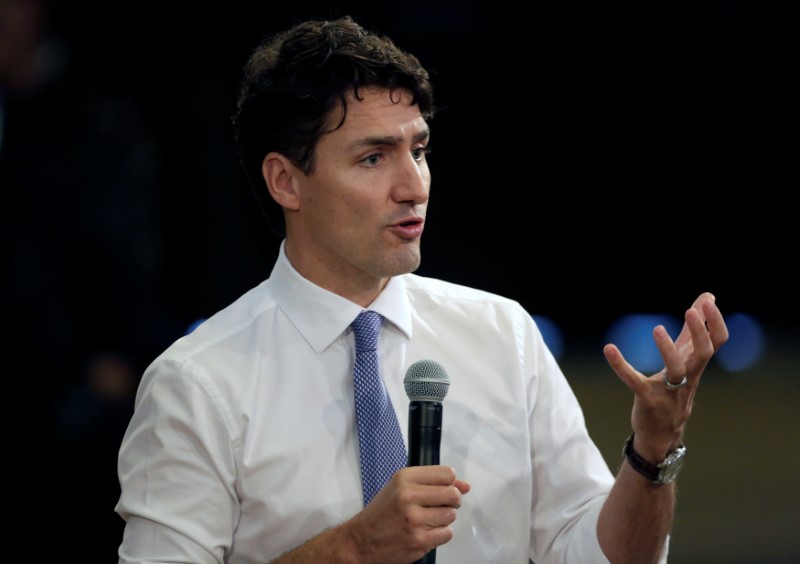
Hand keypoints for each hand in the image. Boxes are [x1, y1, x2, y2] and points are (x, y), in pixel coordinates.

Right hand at [342, 465, 470, 562]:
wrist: (360, 541)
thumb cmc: (381, 513)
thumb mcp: (401, 488)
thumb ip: (433, 483)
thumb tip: (465, 486)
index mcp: (404, 478)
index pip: (447, 474)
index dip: (450, 483)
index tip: (442, 490)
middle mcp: (409, 496)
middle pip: (453, 494)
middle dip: (451, 502)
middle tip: (438, 507)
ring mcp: (414, 520)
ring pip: (451, 515)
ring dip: (443, 520)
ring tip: (426, 521)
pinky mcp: (419, 541)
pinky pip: (447, 534)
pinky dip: (439, 535)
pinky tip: (424, 533)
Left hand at [602, 292, 728, 460]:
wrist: (663, 431)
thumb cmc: (676, 387)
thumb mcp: (685, 357)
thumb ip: (693, 328)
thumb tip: (708, 297)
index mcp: (696, 363)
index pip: (717, 341)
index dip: (716, 322)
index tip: (709, 301)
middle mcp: (689, 376)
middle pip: (704, 354)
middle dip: (699, 333)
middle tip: (691, 311)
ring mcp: (669, 390)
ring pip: (676, 370)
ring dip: (668, 349)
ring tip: (657, 328)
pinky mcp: (647, 398)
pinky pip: (635, 381)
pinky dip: (621, 365)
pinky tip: (609, 348)